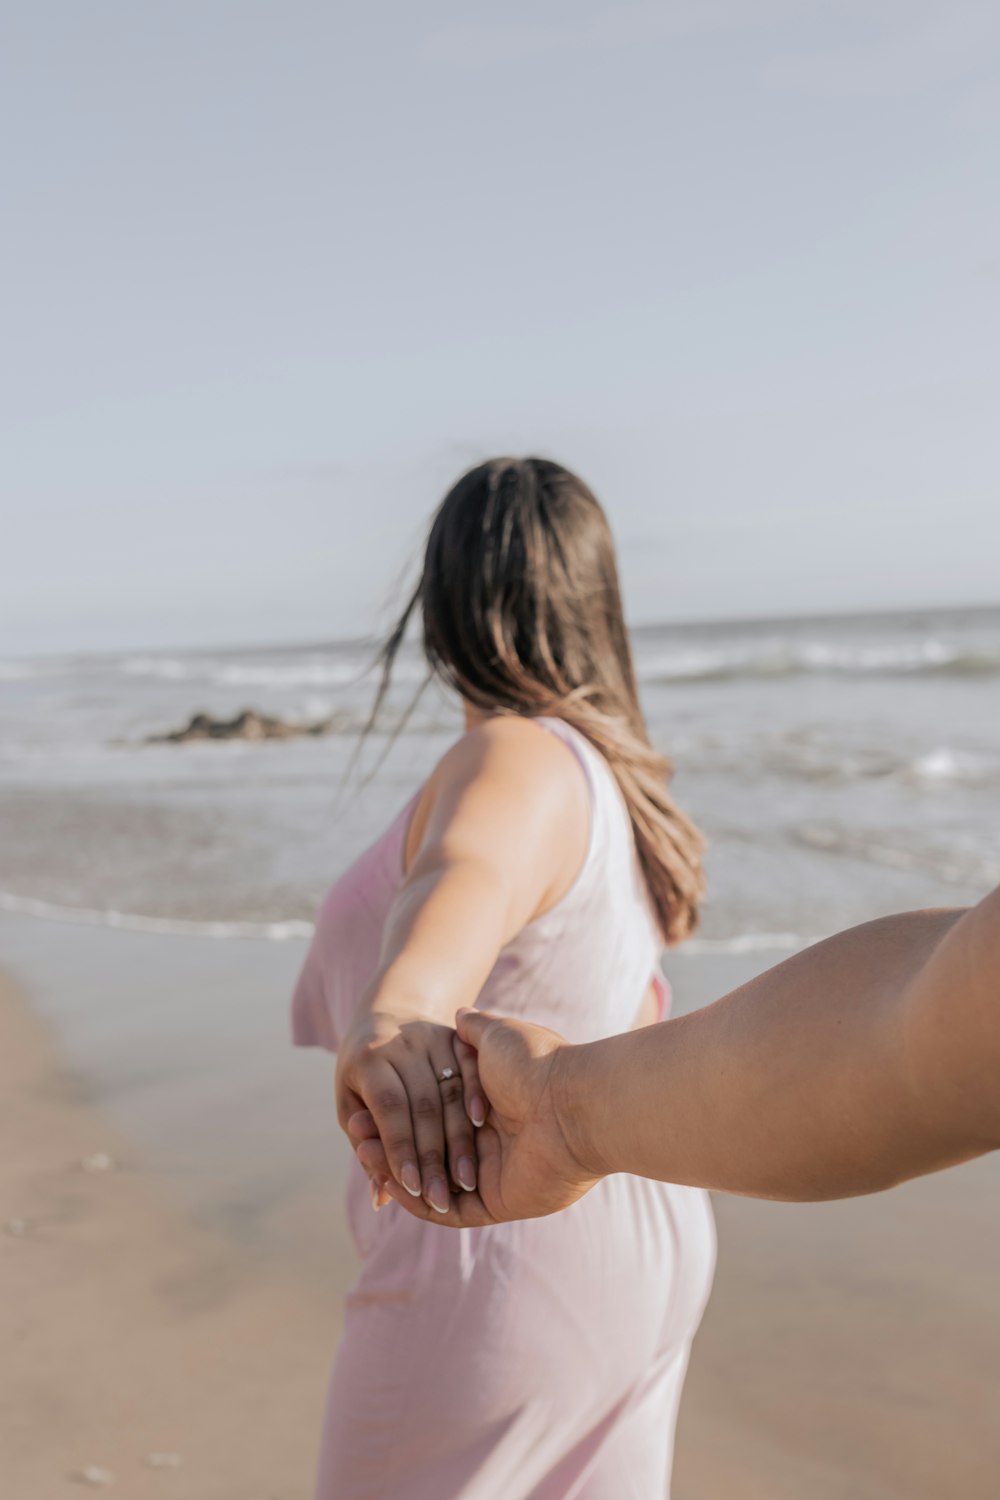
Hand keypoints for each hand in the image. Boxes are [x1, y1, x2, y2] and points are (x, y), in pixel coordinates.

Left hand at [335, 1010, 484, 1214]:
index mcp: (368, 1059)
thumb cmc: (364, 1073)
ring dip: (460, 1140)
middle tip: (441, 1200)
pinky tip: (481, 1130)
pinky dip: (476, 1098)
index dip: (400, 1149)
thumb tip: (380, 1200)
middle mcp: (402, 1043)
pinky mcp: (456, 1035)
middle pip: (423, 1105)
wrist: (388, 1015)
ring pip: (451, 1092)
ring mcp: (432, 1036)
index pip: (389, 1108)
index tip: (413, 1190)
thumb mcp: (352, 1105)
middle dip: (433, 1157)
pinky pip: (472, 1069)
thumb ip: (368, 1149)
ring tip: (465, 1182)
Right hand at [350, 1009, 602, 1225]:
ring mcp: (495, 1178)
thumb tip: (459, 1012)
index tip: (365, 1106)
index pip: (434, 1121)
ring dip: (398, 1174)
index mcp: (491, 1111)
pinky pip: (452, 1212)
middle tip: (357, 1134)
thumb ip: (475, 1032)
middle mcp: (492, 1146)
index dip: (400, 1117)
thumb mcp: (497, 1038)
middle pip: (430, 1155)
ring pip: (435, 1185)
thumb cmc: (536, 1064)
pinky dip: (419, 1203)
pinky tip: (391, 1182)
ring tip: (365, 1154)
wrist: (571, 1100)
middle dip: (391, 1147)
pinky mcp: (499, 1204)